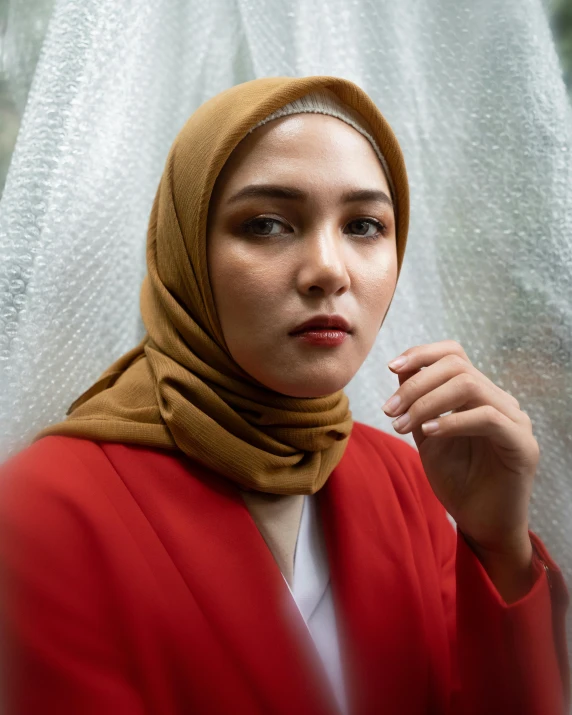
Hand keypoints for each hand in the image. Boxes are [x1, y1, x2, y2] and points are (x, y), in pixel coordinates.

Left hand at [382, 340, 538, 558]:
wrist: (480, 523)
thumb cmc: (457, 481)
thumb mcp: (428, 436)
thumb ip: (419, 404)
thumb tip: (401, 370)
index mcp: (478, 395)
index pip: (454, 354)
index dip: (422, 354)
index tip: (391, 367)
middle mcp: (499, 400)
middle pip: (457, 365)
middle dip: (416, 384)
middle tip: (389, 410)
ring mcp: (514, 419)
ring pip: (469, 385)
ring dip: (427, 402)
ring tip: (401, 425)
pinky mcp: (521, 443)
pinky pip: (487, 418)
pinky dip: (452, 421)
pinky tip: (428, 433)